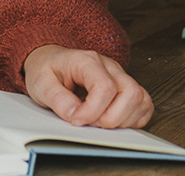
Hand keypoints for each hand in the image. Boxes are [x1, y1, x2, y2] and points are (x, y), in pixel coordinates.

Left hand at [22, 44, 152, 128]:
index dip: (92, 111)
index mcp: (87, 61)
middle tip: (91, 123)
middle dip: (112, 118)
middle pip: (131, 93)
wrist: (50, 60)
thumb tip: (75, 116)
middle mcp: (109, 66)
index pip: (105, 87)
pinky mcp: (125, 87)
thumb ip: (57, 99)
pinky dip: (133, 119)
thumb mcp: (40, 82)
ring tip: (100, 122)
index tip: (76, 120)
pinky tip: (113, 121)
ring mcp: (120, 76)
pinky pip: (144, 105)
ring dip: (123, 120)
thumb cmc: (47, 69)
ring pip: (141, 99)